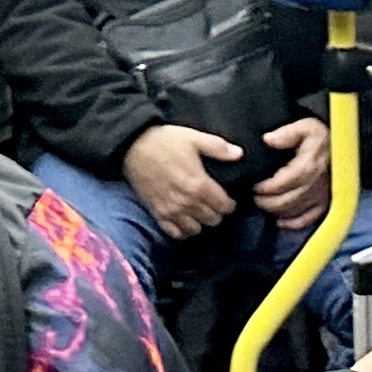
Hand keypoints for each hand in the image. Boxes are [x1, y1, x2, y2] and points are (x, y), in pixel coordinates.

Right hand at [122, 123, 243, 240]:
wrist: (133, 146)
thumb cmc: (164, 141)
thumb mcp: (194, 138)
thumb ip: (218, 148)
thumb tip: (239, 154)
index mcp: (199, 185)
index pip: (224, 206)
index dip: (230, 204)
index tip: (228, 199)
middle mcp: (186, 202)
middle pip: (212, 220)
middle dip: (217, 213)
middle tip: (215, 204)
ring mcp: (171, 210)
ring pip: (195, 229)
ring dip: (200, 222)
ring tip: (200, 213)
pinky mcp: (157, 213)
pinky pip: (174, 233)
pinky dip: (182, 230)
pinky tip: (184, 221)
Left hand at [254, 115, 332, 234]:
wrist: (343, 144)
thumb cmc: (321, 136)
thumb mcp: (304, 127)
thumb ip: (286, 133)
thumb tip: (268, 140)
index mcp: (307, 167)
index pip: (280, 185)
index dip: (264, 189)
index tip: (253, 186)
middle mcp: (315, 186)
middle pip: (284, 202)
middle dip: (266, 202)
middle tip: (254, 197)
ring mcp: (321, 197)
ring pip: (293, 212)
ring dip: (276, 211)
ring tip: (264, 204)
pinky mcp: (326, 204)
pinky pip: (308, 220)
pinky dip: (292, 224)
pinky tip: (280, 221)